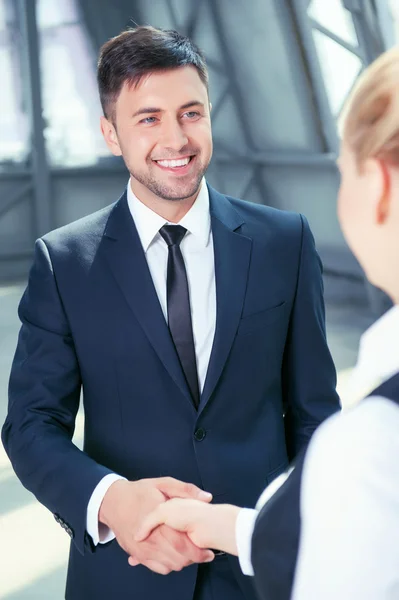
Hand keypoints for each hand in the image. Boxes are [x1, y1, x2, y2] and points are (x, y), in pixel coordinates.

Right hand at [99, 477, 214, 573]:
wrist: (113, 502)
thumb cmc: (139, 492)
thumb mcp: (162, 483)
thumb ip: (186, 490)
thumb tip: (207, 497)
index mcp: (159, 519)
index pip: (182, 543)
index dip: (198, 550)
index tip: (208, 549)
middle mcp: (150, 538)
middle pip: (178, 558)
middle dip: (193, 558)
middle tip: (201, 551)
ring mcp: (143, 549)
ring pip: (170, 565)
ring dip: (182, 562)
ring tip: (188, 551)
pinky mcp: (138, 555)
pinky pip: (159, 568)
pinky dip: (169, 565)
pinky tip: (173, 554)